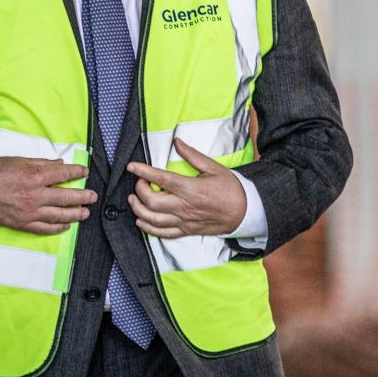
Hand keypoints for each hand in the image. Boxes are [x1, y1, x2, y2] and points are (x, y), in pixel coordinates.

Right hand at [0, 157, 96, 234]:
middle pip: (67, 197)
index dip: (77, 172)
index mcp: (35, 175)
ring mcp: (31, 211)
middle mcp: (36, 195)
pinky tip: (66, 225)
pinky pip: (46, 228)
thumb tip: (59, 164)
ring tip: (85, 213)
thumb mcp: (19, 160)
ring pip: (60, 215)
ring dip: (76, 214)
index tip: (85, 172)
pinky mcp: (24, 223)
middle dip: (83, 197)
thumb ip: (42, 163)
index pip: (63, 174)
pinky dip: (58, 227)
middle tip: (93, 196)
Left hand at [126, 138, 245, 237]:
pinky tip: (141, 221)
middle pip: (152, 202)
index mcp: (191, 189)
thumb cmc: (231, 189)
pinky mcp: (186, 231)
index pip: (161, 179)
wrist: (246, 212)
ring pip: (153, 220)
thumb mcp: (214, 168)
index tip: (132, 166)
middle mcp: (185, 207)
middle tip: (139, 182)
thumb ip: (192, 156)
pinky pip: (163, 234)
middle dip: (139, 191)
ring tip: (134, 200)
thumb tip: (177, 142)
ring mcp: (185, 221)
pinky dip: (149, 228)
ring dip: (139, 210)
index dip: (143, 171)